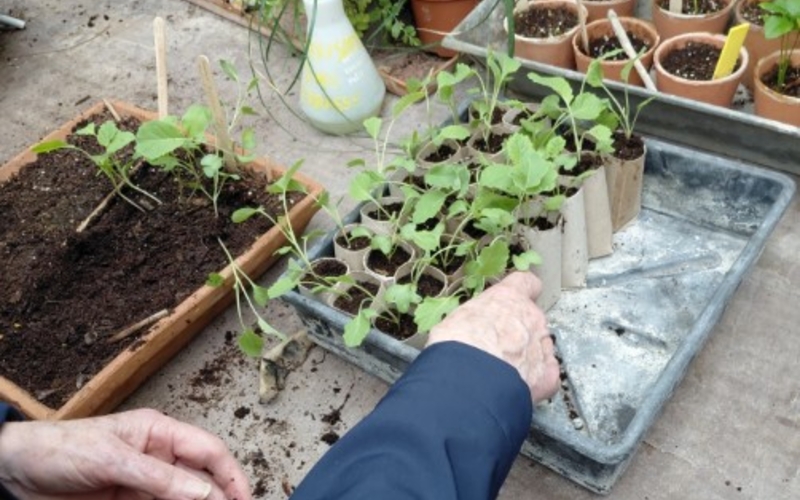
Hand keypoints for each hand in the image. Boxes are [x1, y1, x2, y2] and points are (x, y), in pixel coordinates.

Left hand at [0, 408, 251, 499]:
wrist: (14, 471)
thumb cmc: (60, 449)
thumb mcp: (113, 459)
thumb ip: (160, 478)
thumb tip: (205, 493)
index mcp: (159, 433)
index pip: (208, 450)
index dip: (231, 474)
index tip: (246, 499)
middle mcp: (157, 457)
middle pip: (200, 479)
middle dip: (218, 497)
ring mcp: (143, 484)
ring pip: (182, 499)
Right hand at [427, 272, 559, 402]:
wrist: (470, 377)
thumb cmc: (456, 344)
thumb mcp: (457, 318)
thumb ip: (474, 318)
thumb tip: (467, 328)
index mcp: (508, 297)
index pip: (526, 283)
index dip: (522, 292)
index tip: (516, 300)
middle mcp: (531, 317)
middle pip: (533, 319)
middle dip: (518, 332)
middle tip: (497, 347)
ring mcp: (542, 346)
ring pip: (541, 347)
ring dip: (527, 356)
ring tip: (504, 372)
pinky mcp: (547, 374)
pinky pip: (547, 374)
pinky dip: (537, 380)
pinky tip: (518, 386)